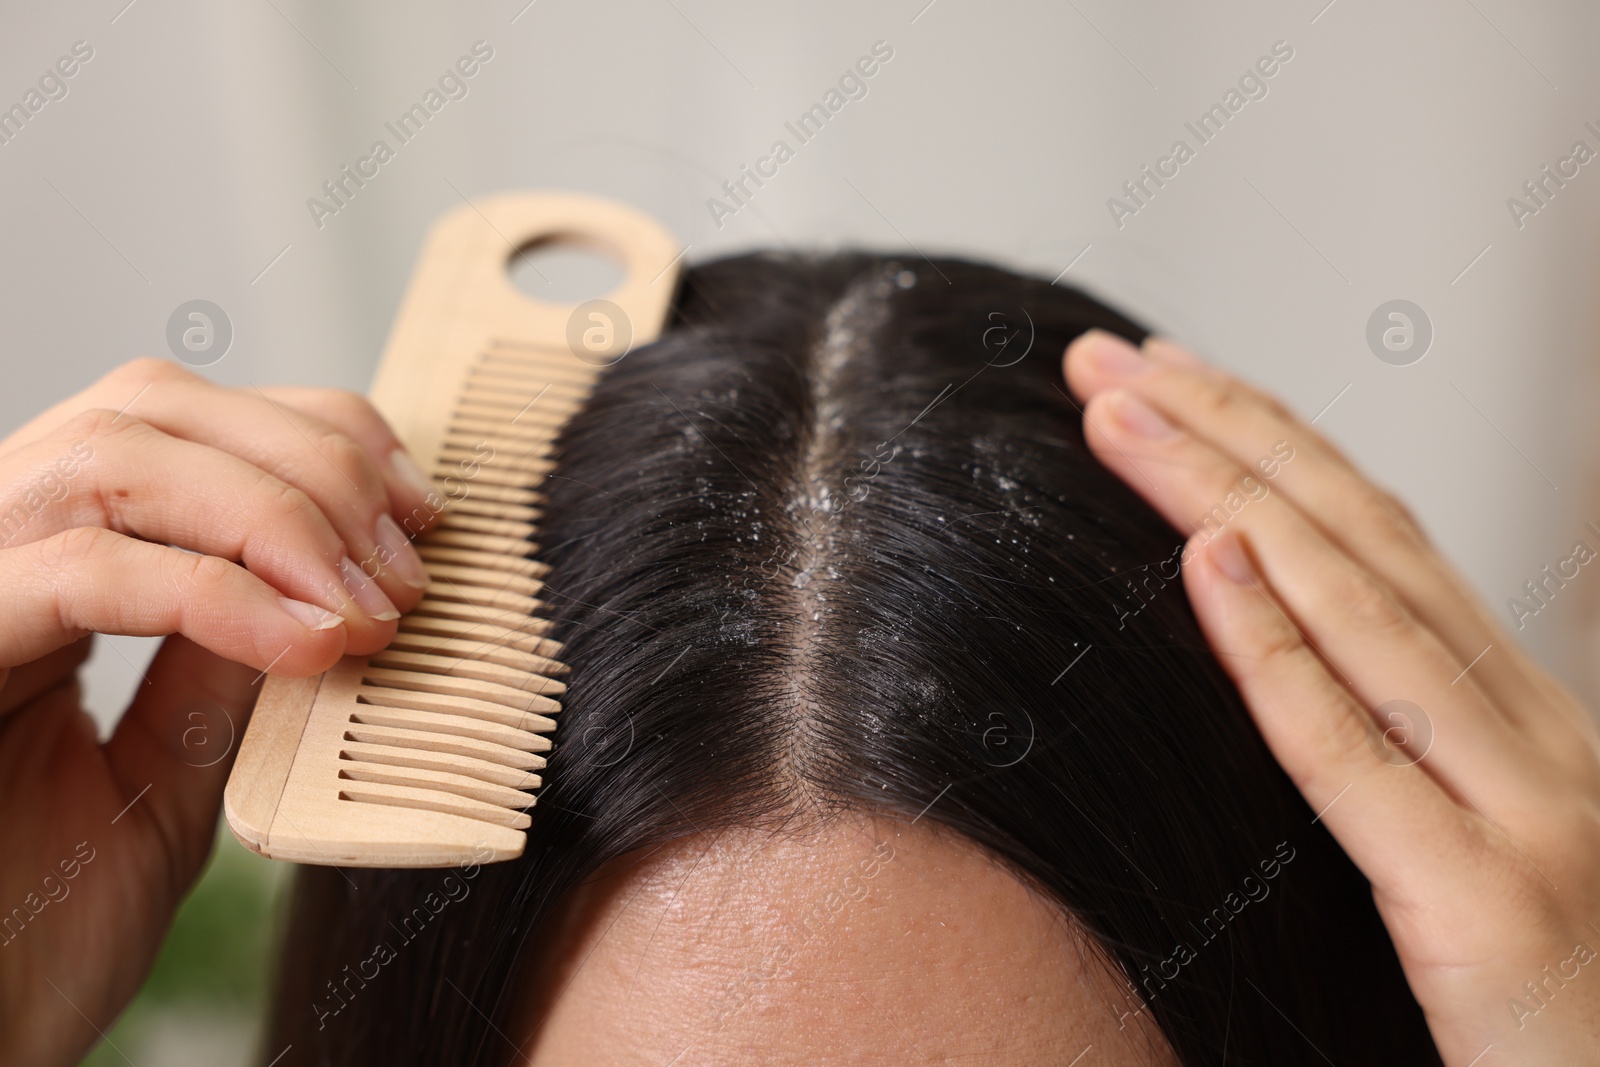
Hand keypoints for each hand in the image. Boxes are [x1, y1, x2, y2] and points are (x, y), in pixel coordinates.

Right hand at [0, 358, 438, 1065]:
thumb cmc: (32, 934)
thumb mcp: (166, 777)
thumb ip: (224, 666)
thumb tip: (326, 580)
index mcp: (38, 569)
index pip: (177, 419)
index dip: (313, 434)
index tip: (421, 513)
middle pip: (152, 406)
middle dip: (311, 465)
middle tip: (407, 571)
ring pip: (114, 458)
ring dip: (277, 515)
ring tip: (368, 610)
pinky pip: (77, 573)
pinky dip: (215, 593)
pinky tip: (308, 646)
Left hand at [1065, 330, 1599, 1063]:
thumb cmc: (1551, 1007)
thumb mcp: (1472, 845)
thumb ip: (1399, 751)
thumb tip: (1268, 647)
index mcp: (1519, 718)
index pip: (1378, 541)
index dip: (1271, 442)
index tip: (1173, 376)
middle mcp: (1531, 735)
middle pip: (1354, 542)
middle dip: (1225, 431)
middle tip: (1110, 357)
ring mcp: (1524, 811)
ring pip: (1352, 610)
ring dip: (1224, 493)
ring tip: (1122, 412)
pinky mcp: (1489, 908)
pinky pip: (1355, 755)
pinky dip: (1275, 647)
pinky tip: (1208, 559)